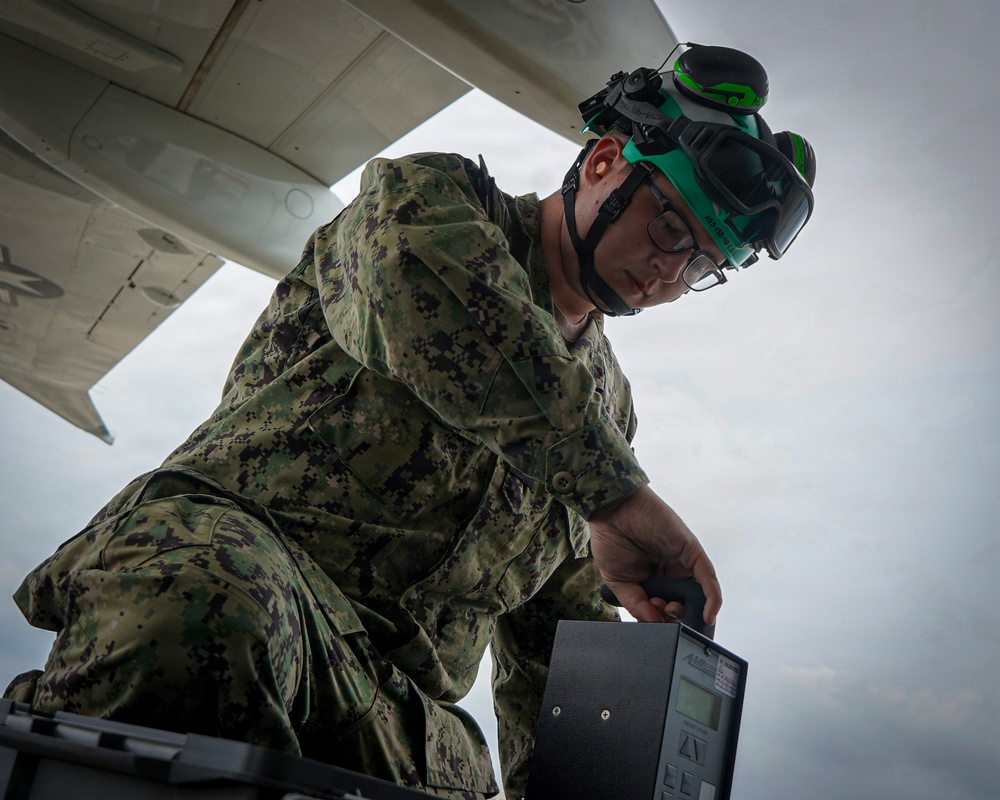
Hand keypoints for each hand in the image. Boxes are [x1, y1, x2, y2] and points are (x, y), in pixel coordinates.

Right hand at [588, 485, 721, 624]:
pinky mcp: (692, 551)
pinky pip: (709, 579)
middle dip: (678, 619)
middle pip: (687, 605)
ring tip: (671, 612)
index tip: (652, 623)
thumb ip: (637, 605)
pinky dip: (713, 599)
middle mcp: (672, 573)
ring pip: (700, 596)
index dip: (664, 622)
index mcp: (654, 581)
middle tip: (662, 618)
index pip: (668, 609)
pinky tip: (706, 616)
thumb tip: (656, 623)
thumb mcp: (619, 582)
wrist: (611, 510)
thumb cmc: (611, 540)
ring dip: (692, 612)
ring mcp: (683, 563)